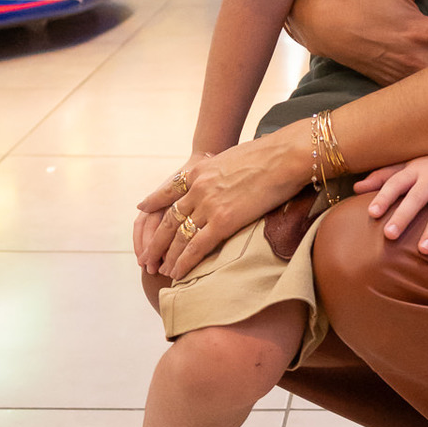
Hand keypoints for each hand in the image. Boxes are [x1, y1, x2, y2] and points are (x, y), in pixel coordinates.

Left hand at [136, 131, 309, 279]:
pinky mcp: (224, 220)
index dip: (154, 203)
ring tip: (160, 270)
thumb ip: (220, 171)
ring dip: (168, 255)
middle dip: (155, 240)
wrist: (284, 156)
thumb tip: (226, 176)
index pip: (169, 191)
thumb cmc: (269, 154)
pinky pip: (197, 246)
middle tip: (147, 256)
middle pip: (168, 219)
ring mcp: (208, 205)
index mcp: (199, 170)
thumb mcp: (232, 157)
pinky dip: (184, 262)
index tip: (143, 211)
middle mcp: (197, 188)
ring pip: (179, 236)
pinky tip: (177, 273)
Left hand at [354, 152, 427, 254]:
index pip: (396, 183)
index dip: (384, 197)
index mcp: (415, 171)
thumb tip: (355, 189)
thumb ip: (383, 178)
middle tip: (390, 235)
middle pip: (416, 198)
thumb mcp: (408, 167)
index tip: (372, 213)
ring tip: (424, 250)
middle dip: (404, 216)